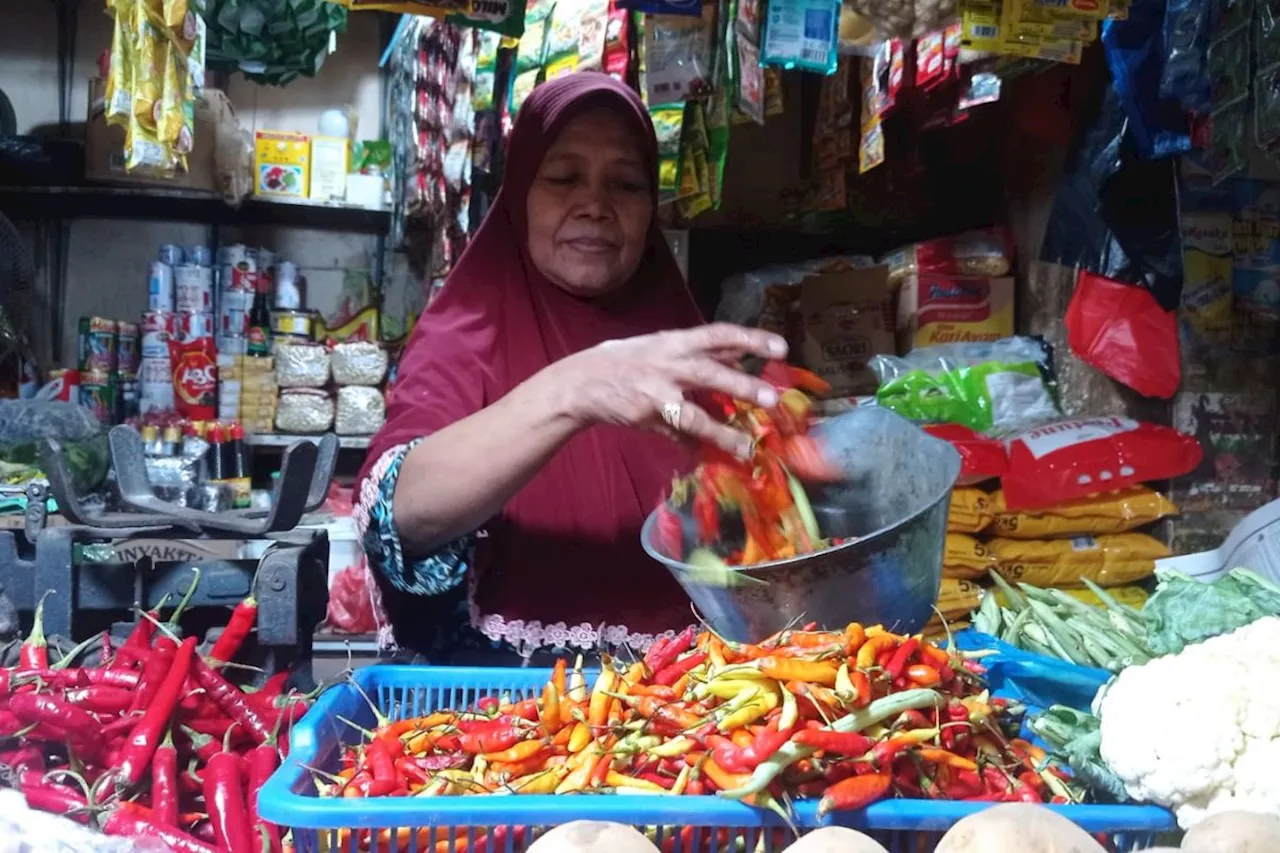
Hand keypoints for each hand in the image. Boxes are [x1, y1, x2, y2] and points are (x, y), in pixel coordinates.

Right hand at [541, 323, 788, 457]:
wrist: (581, 382)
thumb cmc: (626, 360)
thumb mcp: (661, 346)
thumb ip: (699, 352)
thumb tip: (738, 357)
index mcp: (674, 342)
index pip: (718, 334)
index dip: (750, 339)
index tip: (781, 348)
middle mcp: (667, 364)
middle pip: (710, 373)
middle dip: (742, 386)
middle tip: (772, 399)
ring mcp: (656, 393)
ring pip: (694, 414)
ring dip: (723, 432)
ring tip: (748, 446)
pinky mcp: (647, 418)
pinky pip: (676, 435)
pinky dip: (695, 447)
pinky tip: (713, 457)